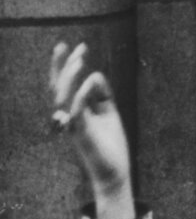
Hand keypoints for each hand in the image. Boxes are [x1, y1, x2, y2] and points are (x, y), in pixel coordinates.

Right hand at [48, 42, 131, 200]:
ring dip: (69, 77)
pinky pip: (76, 113)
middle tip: (78, 48)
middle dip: (65, 66)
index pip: (65, 84)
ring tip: (80, 61)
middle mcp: (69, 116)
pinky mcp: (82, 135)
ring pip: (62, 97)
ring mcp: (73, 125)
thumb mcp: (109, 114)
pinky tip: (89, 81)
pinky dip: (81, 96)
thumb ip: (102, 95)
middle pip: (58, 87)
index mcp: (75, 110)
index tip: (78, 46)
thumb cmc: (110, 145)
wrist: (115, 172)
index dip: (67, 65)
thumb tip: (96, 74)